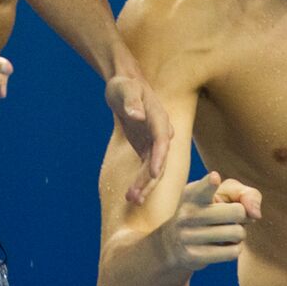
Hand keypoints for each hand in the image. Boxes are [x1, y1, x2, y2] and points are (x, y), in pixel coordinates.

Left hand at [104, 75, 173, 202]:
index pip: (162, 139)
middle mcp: (162, 132)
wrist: (125, 85)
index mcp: (159, 117)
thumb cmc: (125, 85)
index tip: (153, 173)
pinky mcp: (147, 148)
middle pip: (159, 159)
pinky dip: (141, 182)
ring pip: (154, 168)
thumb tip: (137, 115)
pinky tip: (131, 196)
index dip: (159, 156)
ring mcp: (155, 142)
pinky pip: (146, 168)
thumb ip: (131, 102)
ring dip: (145, 185)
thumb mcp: (125, 89)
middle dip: (149, 179)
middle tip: (136, 197)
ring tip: (132, 200)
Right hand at [163, 172, 262, 271]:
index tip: (215, 177)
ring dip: (239, 233)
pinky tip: (222, 246)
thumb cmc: (210, 212)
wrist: (175, 244)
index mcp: (193, 194)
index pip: (202, 188)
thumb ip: (246, 194)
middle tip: (233, 218)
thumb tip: (256, 214)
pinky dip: (235, 249)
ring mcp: (188, 236)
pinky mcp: (193, 256)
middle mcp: (188, 213)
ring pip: (237, 233)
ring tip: (226, 232)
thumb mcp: (224, 194)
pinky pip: (232, 252)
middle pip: (237, 212)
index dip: (210, 183)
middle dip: (243, 216)